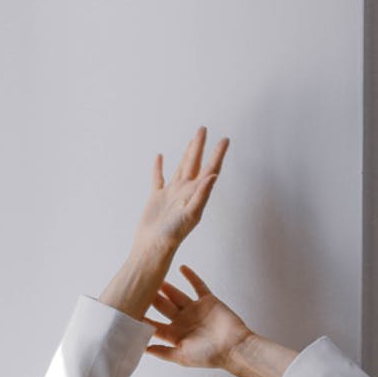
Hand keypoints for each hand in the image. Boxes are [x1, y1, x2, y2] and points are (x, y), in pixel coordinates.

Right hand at [131, 126, 229, 253]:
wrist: (152, 247)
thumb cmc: (172, 236)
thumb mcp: (191, 214)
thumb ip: (202, 194)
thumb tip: (213, 175)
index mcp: (195, 194)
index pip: (210, 169)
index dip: (217, 154)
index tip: (225, 139)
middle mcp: (185, 192)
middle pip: (195, 163)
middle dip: (200, 146)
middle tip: (204, 129)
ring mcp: (171, 194)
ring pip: (180, 167)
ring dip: (186, 153)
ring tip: (192, 139)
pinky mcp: (156, 198)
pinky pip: (158, 178)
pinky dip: (158, 167)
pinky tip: (160, 157)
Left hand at [144, 264, 251, 369]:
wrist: (234, 348)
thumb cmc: (210, 356)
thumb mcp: (182, 357)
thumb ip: (163, 352)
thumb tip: (143, 349)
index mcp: (176, 335)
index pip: (155, 325)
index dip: (143, 318)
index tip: (130, 310)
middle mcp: (183, 321)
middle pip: (163, 307)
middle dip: (152, 298)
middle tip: (139, 287)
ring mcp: (195, 310)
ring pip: (177, 295)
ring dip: (167, 287)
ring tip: (155, 276)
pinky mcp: (208, 301)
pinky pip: (198, 286)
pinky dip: (191, 276)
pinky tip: (182, 268)